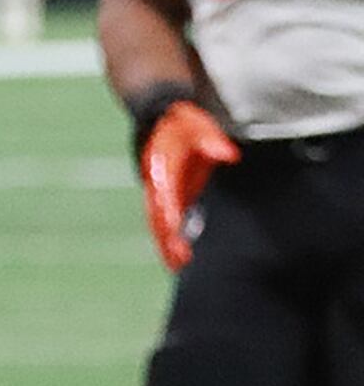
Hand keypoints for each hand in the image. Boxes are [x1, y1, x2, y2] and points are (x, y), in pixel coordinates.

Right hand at [138, 94, 235, 271]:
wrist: (159, 119)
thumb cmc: (181, 122)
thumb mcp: (196, 124)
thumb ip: (211, 139)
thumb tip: (230, 156)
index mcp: (159, 167)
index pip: (163, 192)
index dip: (167, 211)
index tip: (173, 229)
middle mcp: (155, 184)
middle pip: (157, 215)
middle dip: (167, 238)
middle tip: (179, 260)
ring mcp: (160, 193)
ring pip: (160, 223)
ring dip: (168, 244)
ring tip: (179, 266)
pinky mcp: (170, 198)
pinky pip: (169, 222)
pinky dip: (173, 238)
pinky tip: (182, 257)